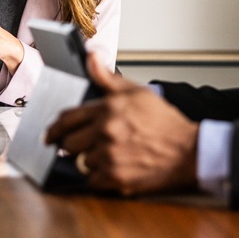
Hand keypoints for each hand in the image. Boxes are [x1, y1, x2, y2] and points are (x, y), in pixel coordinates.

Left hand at [44, 53, 199, 195]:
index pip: (66, 119)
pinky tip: (115, 167)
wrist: (187, 151)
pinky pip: (93, 180)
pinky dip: (100, 177)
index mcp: (107, 109)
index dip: (54, 128)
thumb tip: (91, 57)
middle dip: (73, 145)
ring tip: (111, 154)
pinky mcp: (116, 178)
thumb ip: (108, 78)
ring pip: (81, 162)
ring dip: (91, 160)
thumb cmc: (164, 122)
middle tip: (85, 145)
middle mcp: (105, 132)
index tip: (50, 134)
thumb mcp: (137, 92)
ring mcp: (109, 156)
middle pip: (68, 143)